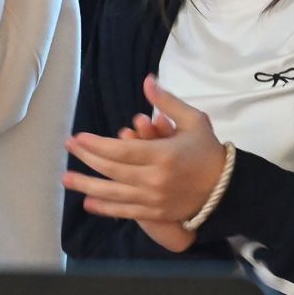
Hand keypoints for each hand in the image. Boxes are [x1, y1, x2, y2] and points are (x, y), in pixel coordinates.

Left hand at [64, 76, 229, 252]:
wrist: (226, 189)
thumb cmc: (207, 151)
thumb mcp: (193, 121)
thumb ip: (167, 103)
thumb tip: (147, 80)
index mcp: (163, 155)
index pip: (121, 151)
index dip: (96, 145)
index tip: (78, 138)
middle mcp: (155, 180)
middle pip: (112, 170)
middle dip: (87, 158)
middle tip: (69, 148)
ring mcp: (154, 200)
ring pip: (114, 193)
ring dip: (87, 186)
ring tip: (67, 179)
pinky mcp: (155, 214)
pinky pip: (125, 212)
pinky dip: (105, 208)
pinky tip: (88, 203)